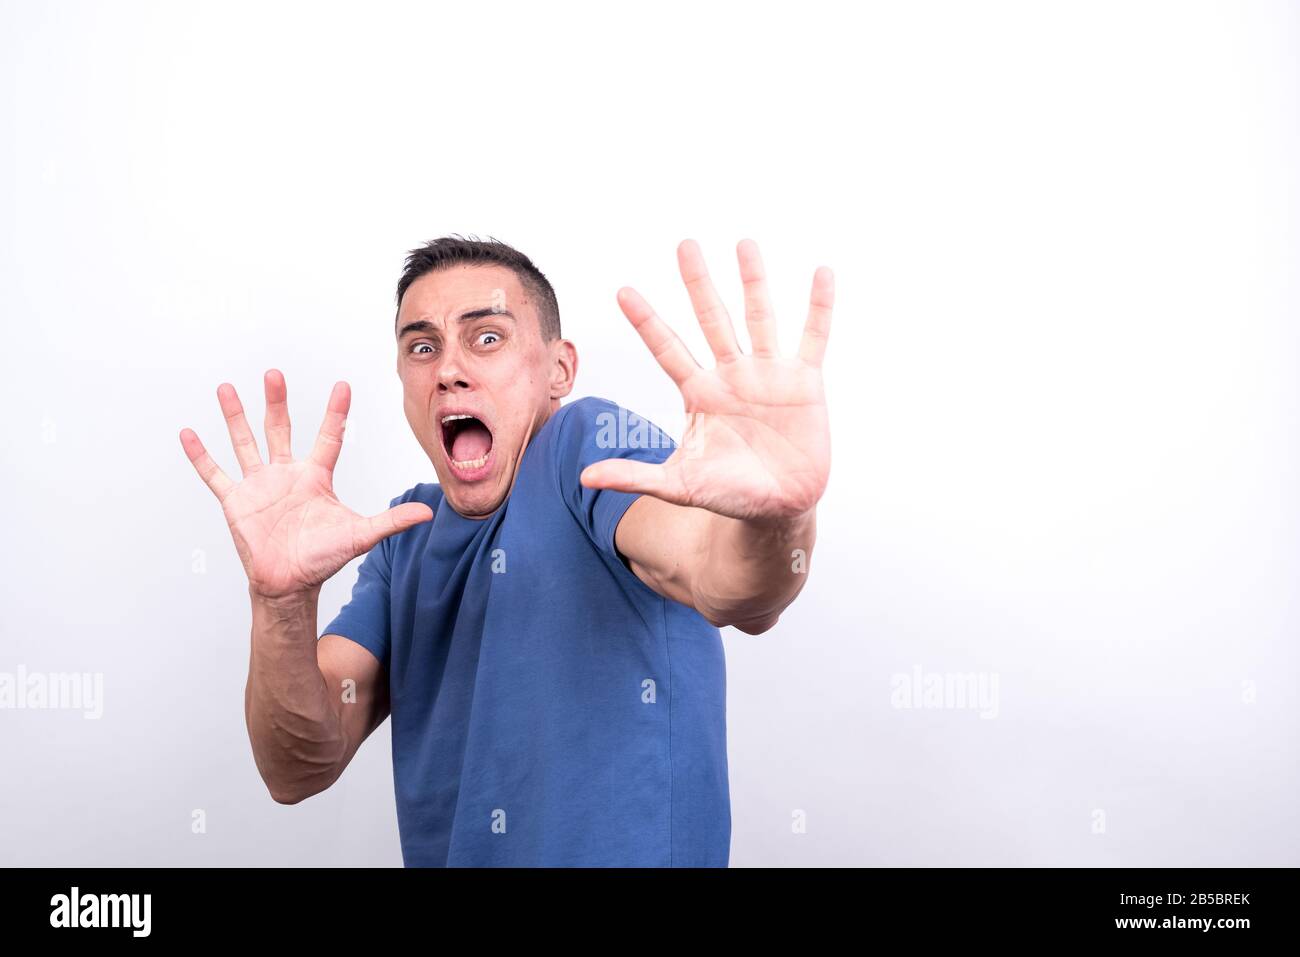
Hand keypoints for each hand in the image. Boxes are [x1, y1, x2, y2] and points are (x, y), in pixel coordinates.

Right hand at [180, 370, 432, 599]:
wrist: (290, 584)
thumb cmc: (323, 559)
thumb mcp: (361, 535)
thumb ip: (392, 520)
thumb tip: (428, 513)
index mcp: (316, 477)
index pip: (328, 436)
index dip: (335, 412)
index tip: (342, 385)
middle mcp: (286, 474)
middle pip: (280, 429)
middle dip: (277, 402)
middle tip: (274, 373)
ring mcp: (259, 486)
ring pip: (245, 442)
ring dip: (235, 416)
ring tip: (227, 389)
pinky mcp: (236, 502)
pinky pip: (215, 473)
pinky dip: (201, 455)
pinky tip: (189, 433)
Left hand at [580, 239, 832, 522]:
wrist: (778, 509)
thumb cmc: (728, 495)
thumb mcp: (679, 485)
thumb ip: (635, 476)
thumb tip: (585, 477)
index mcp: (699, 393)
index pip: (667, 349)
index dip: (646, 321)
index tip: (623, 291)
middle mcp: (731, 375)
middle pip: (711, 319)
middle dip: (698, 284)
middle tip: (685, 245)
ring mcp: (768, 375)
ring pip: (759, 317)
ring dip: (753, 281)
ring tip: (744, 244)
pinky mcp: (805, 383)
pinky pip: (813, 337)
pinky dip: (819, 308)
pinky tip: (822, 274)